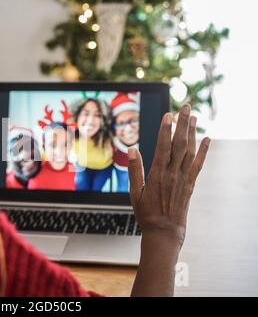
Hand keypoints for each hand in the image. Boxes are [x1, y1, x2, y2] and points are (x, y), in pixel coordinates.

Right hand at [128, 104, 209, 245]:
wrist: (164, 232)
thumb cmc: (146, 213)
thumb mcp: (134, 193)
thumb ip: (134, 170)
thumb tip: (132, 149)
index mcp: (157, 174)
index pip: (163, 146)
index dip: (166, 130)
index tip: (168, 115)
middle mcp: (173, 174)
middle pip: (179, 144)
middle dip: (183, 124)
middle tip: (185, 108)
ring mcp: (183, 178)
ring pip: (190, 151)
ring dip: (192, 133)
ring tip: (194, 117)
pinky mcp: (190, 184)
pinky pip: (198, 164)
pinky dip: (203, 151)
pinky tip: (207, 140)